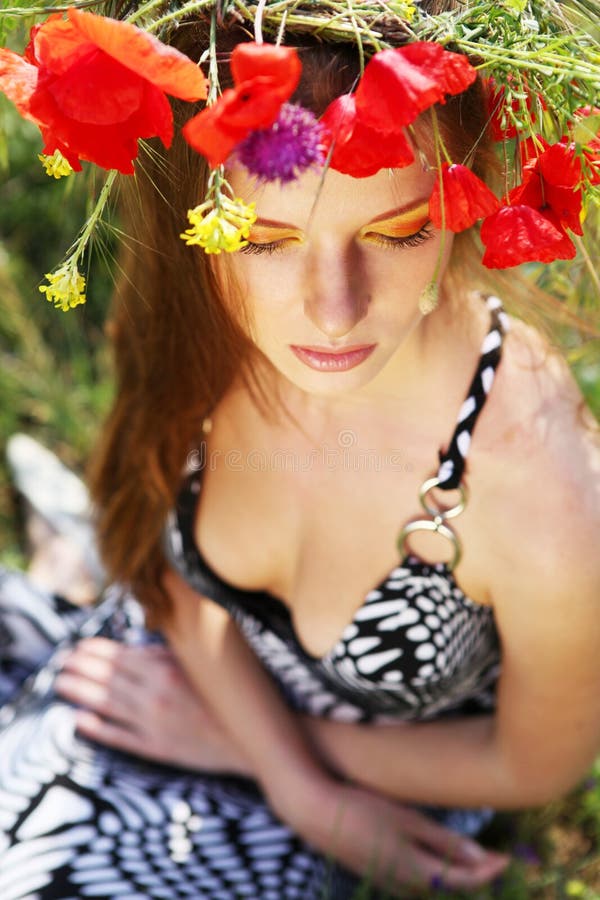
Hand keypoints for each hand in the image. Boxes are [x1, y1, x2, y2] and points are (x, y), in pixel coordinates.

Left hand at [53, 637, 250, 774]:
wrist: (252, 738)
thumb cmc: (230, 696)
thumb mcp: (202, 664)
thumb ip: (169, 653)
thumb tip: (140, 645)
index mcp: (167, 669)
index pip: (120, 656)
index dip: (95, 650)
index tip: (77, 645)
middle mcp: (155, 695)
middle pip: (108, 678)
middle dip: (81, 667)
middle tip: (61, 661)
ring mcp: (153, 723)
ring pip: (106, 704)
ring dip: (80, 692)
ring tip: (61, 683)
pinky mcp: (156, 748)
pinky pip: (118, 736)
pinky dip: (96, 728)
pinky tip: (78, 719)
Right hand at [276, 779, 509, 893]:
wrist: (315, 813)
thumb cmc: (363, 809)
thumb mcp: (408, 820)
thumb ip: (444, 841)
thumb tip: (481, 858)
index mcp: (417, 873)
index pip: (465, 881)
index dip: (490, 871)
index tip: (509, 857)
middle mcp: (406, 885)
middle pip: (452, 889)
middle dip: (477, 878)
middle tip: (497, 860)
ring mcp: (389, 882)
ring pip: (434, 888)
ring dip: (456, 878)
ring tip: (475, 860)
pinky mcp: (378, 873)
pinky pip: (416, 883)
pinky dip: (435, 875)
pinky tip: (437, 860)